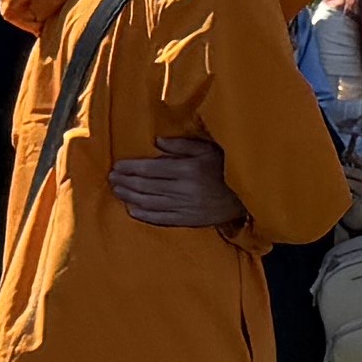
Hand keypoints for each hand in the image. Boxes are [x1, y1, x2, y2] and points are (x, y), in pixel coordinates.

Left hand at [112, 131, 247, 231]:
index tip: (117, 166)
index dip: (131, 168)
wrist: (250, 196)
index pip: (151, 169)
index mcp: (188, 169)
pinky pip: (162, 218)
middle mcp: (184, 189)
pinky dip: (145, 215)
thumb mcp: (210, 149)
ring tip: (118, 191)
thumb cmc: (229, 168)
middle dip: (126, 182)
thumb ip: (183, 146)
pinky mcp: (189, 219)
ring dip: (130, 197)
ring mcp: (186, 206)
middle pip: (146, 186)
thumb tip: (157, 142)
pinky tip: (132, 210)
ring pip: (150, 202)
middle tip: (112, 178)